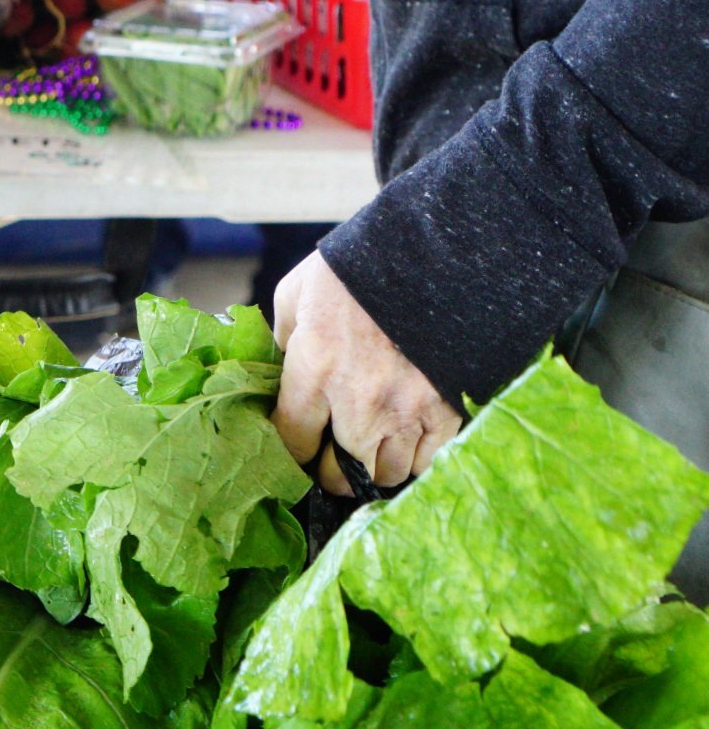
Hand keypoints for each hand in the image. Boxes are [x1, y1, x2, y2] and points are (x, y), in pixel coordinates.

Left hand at [271, 251, 461, 494]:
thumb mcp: (298, 291)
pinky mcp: (445, 412)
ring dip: (372, 467)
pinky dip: (412, 458)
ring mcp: (405, 411)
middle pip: (338, 471)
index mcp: (315, 367)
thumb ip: (284, 337)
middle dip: (329, 470)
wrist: (435, 254)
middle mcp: (358, 400)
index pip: (292, 438)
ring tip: (368, 450)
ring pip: (385, 474)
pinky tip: (404, 441)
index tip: (295, 447)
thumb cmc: (360, 269)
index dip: (290, 451)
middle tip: (329, 459)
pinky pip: (425, 462)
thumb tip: (283, 368)